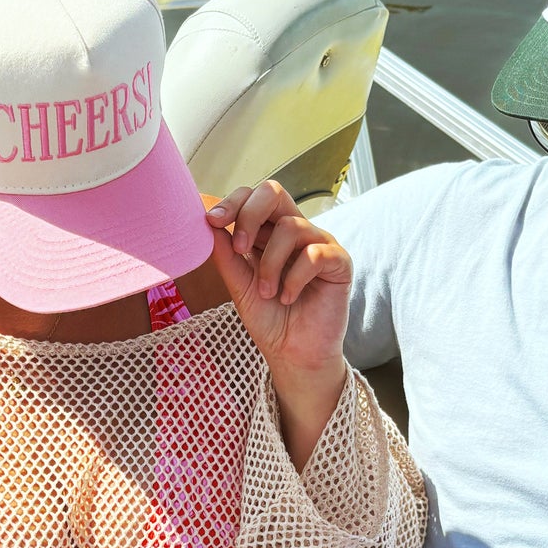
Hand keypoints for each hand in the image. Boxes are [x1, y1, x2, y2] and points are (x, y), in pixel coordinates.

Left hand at [206, 181, 350, 380]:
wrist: (292, 354)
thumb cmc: (269, 319)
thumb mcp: (239, 285)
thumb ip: (226, 255)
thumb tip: (208, 223)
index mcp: (269, 233)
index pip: (253, 197)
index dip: (233, 203)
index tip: (212, 221)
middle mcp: (296, 232)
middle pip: (274, 193)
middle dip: (250, 215)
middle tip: (239, 247)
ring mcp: (319, 244)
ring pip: (290, 227)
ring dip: (270, 263)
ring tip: (267, 292)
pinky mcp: (339, 263)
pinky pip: (314, 254)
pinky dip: (294, 278)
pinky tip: (288, 297)